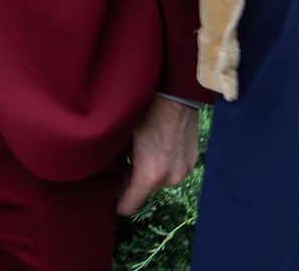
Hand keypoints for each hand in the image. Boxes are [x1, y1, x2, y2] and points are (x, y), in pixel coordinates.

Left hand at [117, 96, 197, 215]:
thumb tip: (106, 173)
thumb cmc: (144, 109)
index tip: (108, 194)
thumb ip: (115, 161)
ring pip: (158, 181)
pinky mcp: (192, 161)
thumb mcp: (121, 136)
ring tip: (139, 148)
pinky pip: (171, 170)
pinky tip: (155, 144)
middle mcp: (170, 178)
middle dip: (131, 181)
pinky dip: (162, 163)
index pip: (128, 206)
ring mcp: (184, 170)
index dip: (115, 202)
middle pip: (144, 192)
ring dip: (147, 171)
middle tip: (121, 160)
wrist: (175, 91)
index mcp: (150, 174)